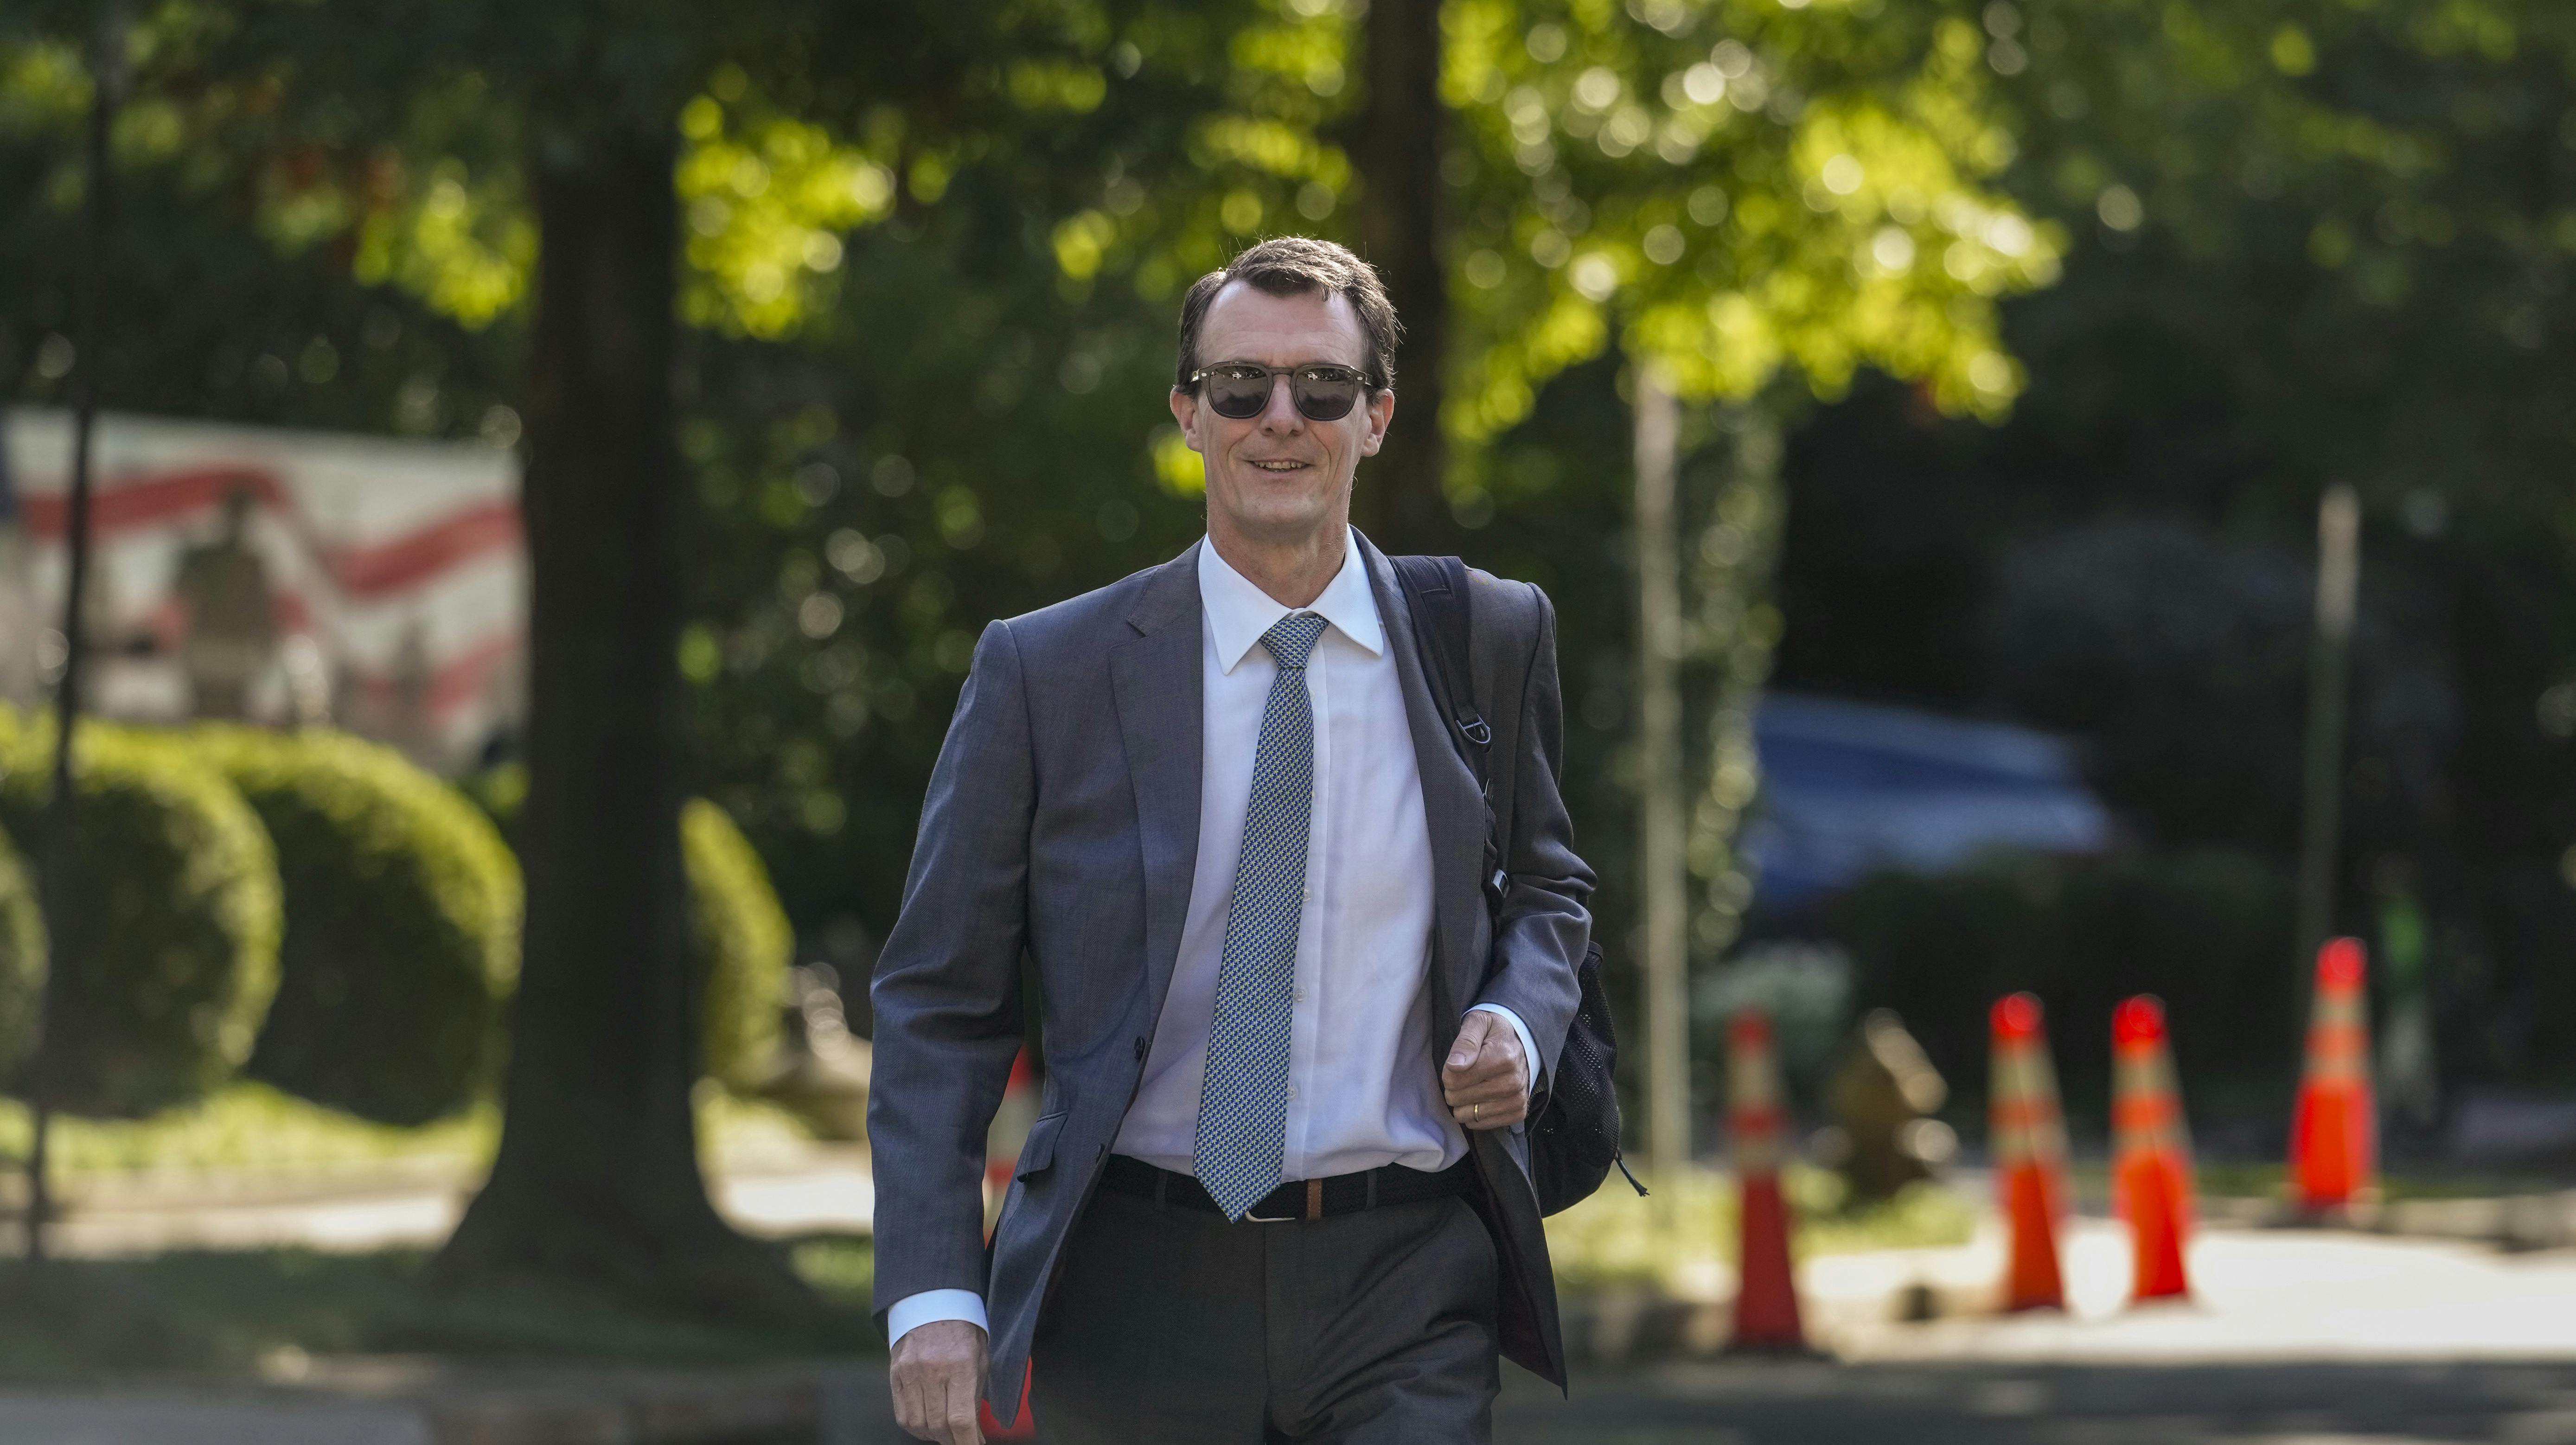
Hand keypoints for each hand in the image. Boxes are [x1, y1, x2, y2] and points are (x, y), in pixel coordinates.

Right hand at [890, 1318, 988, 1443]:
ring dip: (933, 1436)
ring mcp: (910, 1373)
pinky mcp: (895, 1374)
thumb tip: (973, 1434)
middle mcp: (933, 1371)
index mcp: (960, 1366)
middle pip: (939, 1426)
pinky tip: (927, 1425)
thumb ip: (976, 1397)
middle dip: (953, 1440)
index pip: (961, 1419)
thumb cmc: (964, 1333)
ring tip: (945, 1433)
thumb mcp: (980, 1359)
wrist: (933, 1303)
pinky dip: (915, 1428)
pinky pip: (902, 1415)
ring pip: (918, 1425)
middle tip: (962, 1440)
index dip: (968, 1443)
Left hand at [1443, 1010, 1527, 1130]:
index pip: (1454, 1079)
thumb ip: (1465, 1042)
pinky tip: (1481, 1098)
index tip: (1458, 1063)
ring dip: (1464, 1103)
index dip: (1448, 1072)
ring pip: (1468, 1115)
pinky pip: (1481, 1125)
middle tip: (1466, 1075)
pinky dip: (1475, 1114)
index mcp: (1502, 1058)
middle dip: (1454, 1088)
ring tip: (1473, 1086)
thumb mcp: (1478, 1023)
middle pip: (1458, 1098)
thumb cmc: (1494, 1033)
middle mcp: (1513, 1082)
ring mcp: (1517, 1099)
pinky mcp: (1518, 1112)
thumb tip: (1455, 1066)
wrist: (1522, 1043)